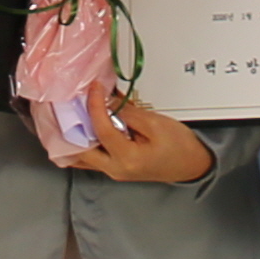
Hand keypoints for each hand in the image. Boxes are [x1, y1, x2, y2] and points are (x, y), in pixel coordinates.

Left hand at [61, 83, 212, 183]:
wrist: (193, 164)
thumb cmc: (179, 146)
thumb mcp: (156, 124)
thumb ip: (128, 113)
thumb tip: (108, 101)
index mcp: (127, 159)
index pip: (101, 129)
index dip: (95, 106)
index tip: (94, 88)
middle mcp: (115, 169)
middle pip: (81, 151)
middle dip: (71, 128)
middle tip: (66, 106)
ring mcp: (114, 171)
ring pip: (83, 158)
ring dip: (74, 138)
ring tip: (69, 116)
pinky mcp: (116, 167)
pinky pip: (92, 157)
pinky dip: (84, 143)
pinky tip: (82, 128)